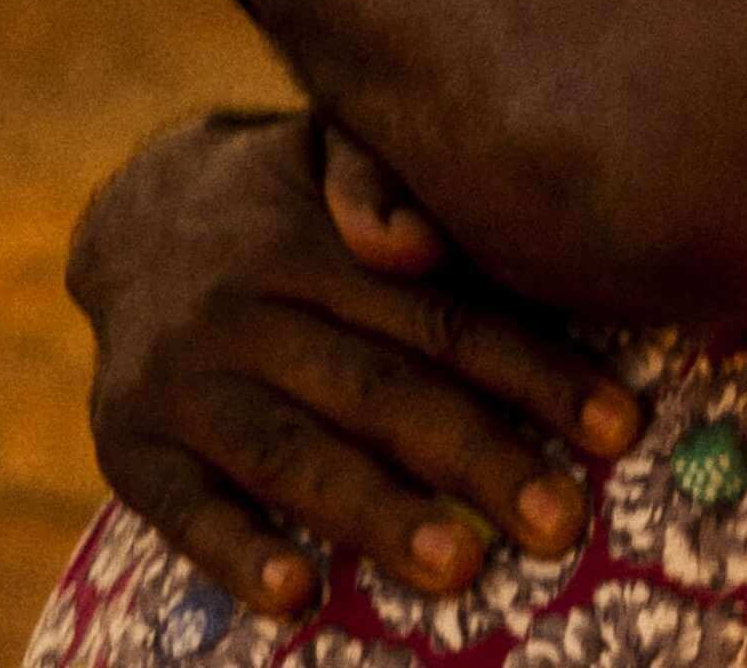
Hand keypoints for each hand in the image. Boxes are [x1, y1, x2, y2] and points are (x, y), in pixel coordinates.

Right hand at [68, 108, 639, 619]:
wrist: (131, 218)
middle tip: (562, 523)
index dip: (534, 374)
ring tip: (461, 567)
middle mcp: (244, 310)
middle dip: (480, 460)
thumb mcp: (324, 152)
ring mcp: (180, 382)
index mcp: (312, 242)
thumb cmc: (283, 200)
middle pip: (380, 394)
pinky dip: (237, 554)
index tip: (618, 428)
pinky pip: (181, 508)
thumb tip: (418, 243)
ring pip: (291, 456)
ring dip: (377, 515)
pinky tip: (298, 595)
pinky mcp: (127, 446)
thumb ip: (381, 180)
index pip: (441, 317)